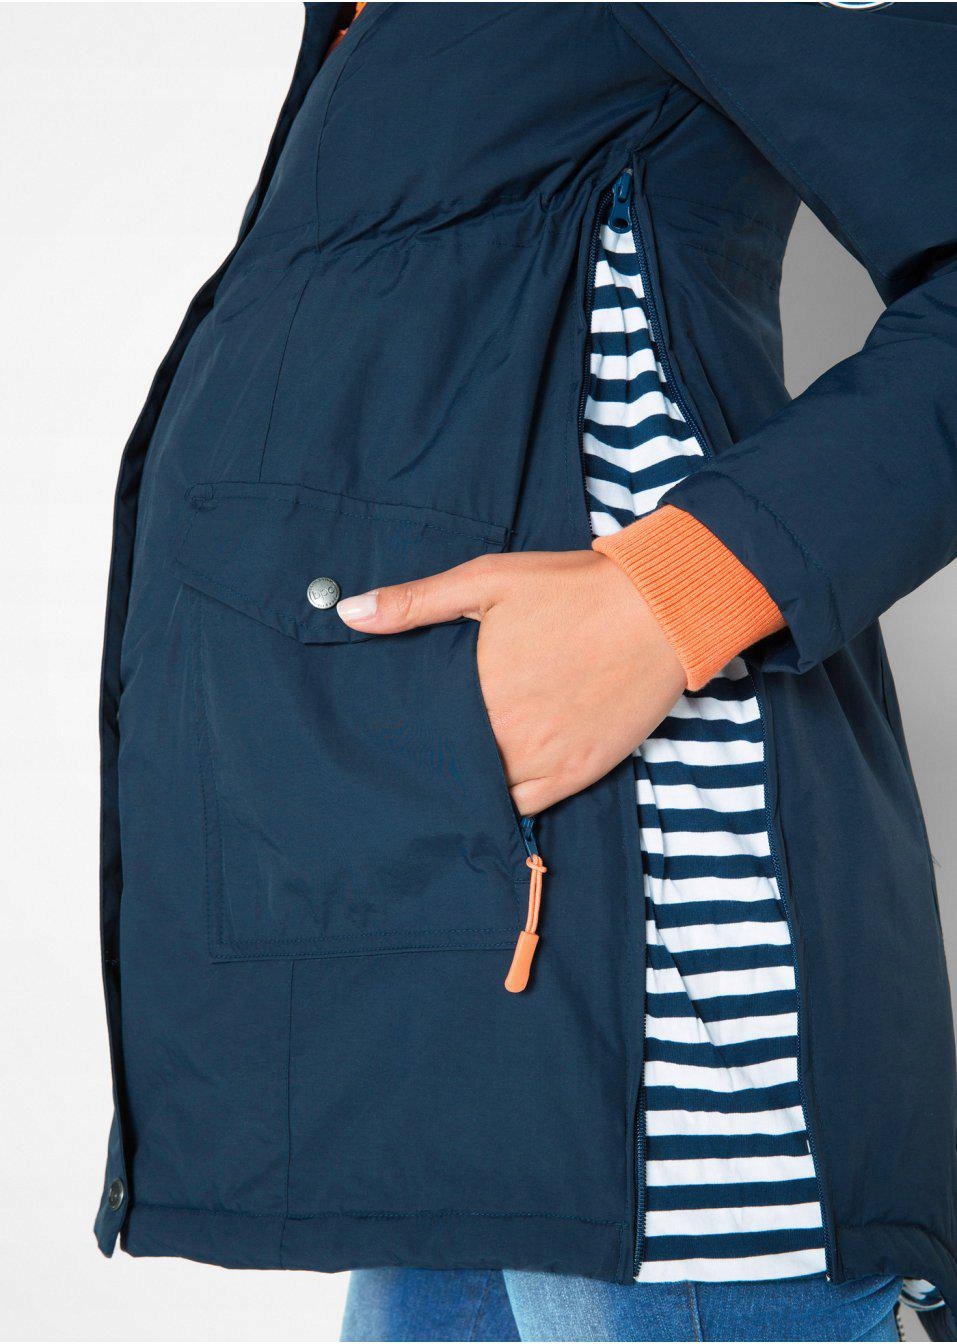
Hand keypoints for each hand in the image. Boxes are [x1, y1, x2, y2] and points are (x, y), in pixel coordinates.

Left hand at [336, 550, 686, 814]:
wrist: (660, 609)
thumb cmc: (570, 589)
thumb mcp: (487, 579)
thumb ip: (414, 602)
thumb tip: (347, 614)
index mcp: (476, 690)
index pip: (420, 730)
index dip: (403, 733)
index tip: (383, 734)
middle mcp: (506, 734)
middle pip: (448, 765)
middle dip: (430, 761)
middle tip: (405, 761)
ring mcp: (544, 760)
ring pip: (483, 793)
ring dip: (463, 787)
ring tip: (441, 780)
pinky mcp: (578, 773)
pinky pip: (525, 808)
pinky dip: (501, 805)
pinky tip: (485, 797)